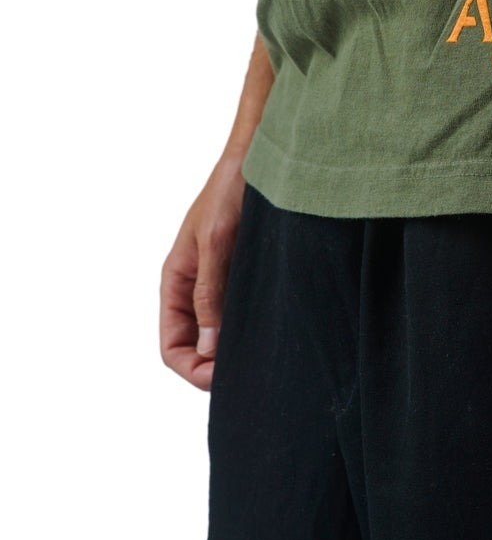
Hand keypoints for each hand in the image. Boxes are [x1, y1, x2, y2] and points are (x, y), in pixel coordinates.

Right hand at [159, 155, 246, 390]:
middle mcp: (194, 288)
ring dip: (234, 349)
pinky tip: (271, 332)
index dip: (192, 369)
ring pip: (219, 333)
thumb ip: (209, 293)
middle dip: (214, 366)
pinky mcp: (243, 274)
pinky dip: (249, 328)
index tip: (222, 379)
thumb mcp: (216, 243)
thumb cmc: (230, 193)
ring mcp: (219, 283)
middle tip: (250, 374)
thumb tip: (208, 347)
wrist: (258, 160)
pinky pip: (239, 313)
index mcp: (176, 282)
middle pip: (195, 347)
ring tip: (263, 358)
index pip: (172, 345)